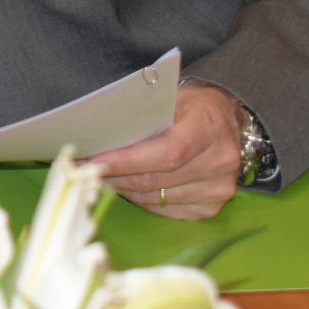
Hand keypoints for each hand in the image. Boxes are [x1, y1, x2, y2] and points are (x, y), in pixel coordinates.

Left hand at [90, 83, 244, 219]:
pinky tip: (125, 186)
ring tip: (99, 177)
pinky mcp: (212, 207)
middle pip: (157, 179)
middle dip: (115, 176)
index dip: (128, 161)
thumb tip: (96, 134)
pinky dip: (140, 199)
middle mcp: (220, 161)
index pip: (167, 153)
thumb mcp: (167, 98)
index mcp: (209, 127)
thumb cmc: (188, 106)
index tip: (94, 161)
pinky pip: (165, 209)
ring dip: (123, 189)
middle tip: (84, 170)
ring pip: (156, 198)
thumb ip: (139, 115)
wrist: (224, 121)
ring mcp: (219, 189)